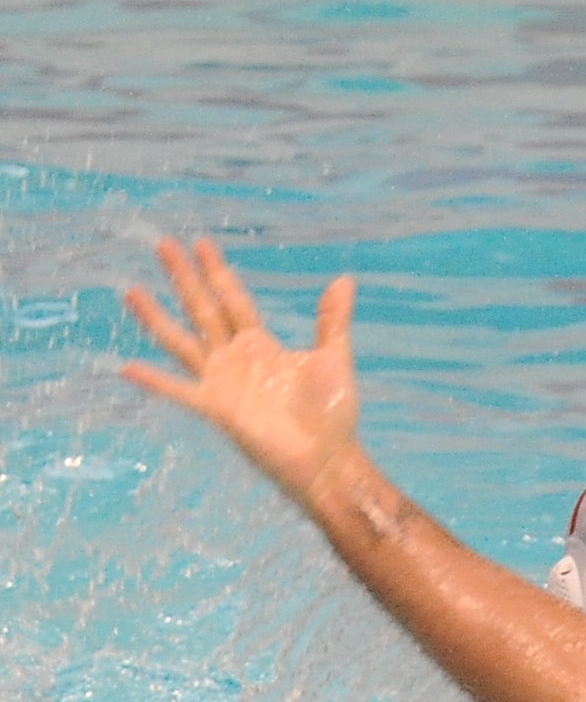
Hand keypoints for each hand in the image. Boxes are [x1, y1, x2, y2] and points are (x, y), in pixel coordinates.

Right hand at [122, 239, 365, 506]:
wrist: (329, 458)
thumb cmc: (332, 413)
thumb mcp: (333, 357)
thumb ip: (332, 320)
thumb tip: (343, 280)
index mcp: (259, 345)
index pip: (233, 300)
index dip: (217, 272)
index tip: (202, 244)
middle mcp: (234, 359)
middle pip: (202, 309)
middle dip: (184, 278)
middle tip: (164, 244)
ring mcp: (221, 382)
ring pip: (181, 341)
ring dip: (156, 318)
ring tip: (132, 291)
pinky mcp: (216, 408)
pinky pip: (179, 391)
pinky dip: (154, 381)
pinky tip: (127, 367)